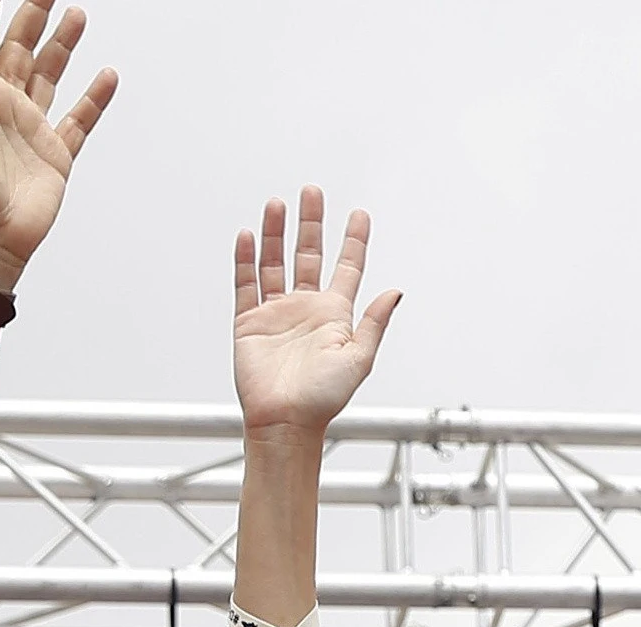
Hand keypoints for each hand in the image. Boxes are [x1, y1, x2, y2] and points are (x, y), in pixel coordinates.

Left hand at [0, 1, 119, 286]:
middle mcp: (5, 106)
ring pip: (50, 74)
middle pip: (20, 47)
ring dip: (63, 44)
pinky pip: (80, 118)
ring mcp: (32, 128)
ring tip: (77, 14)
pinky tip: (106, 75)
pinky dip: (95, 97)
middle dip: (33, 14)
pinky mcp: (56, 153)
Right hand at [234, 187, 400, 436]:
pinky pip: (246, 284)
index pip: (347, 268)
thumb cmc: (322, 399)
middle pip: (308, 254)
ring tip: (277, 205)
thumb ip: (374, 322)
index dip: (354, 241)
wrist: (285, 421)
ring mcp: (276, 313)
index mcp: (334, 315)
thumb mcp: (359, 358)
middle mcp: (305, 309)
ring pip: (275, 262)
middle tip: (312, 192)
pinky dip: (245, 259)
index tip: (360, 215)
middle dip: (310, 223)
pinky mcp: (249, 322)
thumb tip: (395, 292)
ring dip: (276, 233)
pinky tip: (247, 236)